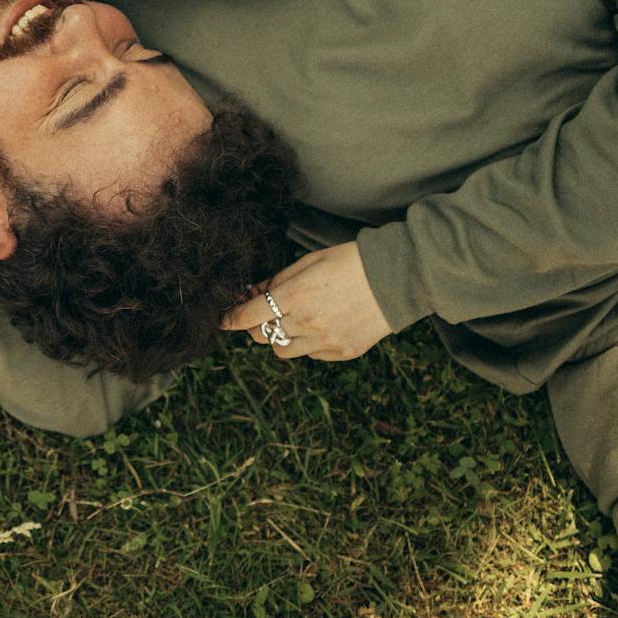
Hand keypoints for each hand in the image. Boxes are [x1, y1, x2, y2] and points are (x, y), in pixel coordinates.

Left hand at [221, 241, 390, 360]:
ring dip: (281, 337)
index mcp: (296, 295)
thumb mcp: (309, 262)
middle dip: (256, 325)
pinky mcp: (342, 352)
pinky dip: (308, 343)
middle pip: (261, 336)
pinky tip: (323, 325)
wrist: (395, 278)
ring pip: (282, 351)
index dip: (231, 319)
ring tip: (296, 320)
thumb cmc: (349, 262)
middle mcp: (307, 322)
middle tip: (265, 313)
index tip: (222, 320)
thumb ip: (277, 280)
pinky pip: (311, 354)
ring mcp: (325, 341)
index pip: (250, 316)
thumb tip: (251, 292)